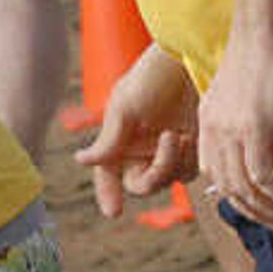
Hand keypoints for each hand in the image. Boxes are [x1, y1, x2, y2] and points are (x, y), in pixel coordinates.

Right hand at [76, 42, 197, 219]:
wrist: (191, 59)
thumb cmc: (153, 76)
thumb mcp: (126, 106)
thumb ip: (109, 139)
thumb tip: (81, 160)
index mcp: (118, 141)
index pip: (108, 176)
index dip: (107, 194)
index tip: (113, 211)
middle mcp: (139, 150)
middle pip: (143, 185)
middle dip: (157, 168)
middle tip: (170, 137)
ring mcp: (165, 151)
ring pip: (169, 181)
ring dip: (176, 162)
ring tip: (181, 131)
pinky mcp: (191, 148)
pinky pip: (190, 171)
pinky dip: (192, 159)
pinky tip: (192, 134)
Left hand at [192, 17, 272, 227]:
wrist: (266, 26)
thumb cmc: (266, 53)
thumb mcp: (255, 99)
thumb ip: (260, 131)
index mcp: (208, 122)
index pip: (215, 173)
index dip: (238, 196)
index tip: (262, 206)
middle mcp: (213, 130)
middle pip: (229, 188)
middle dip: (256, 212)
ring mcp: (231, 129)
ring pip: (245, 188)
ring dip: (270, 208)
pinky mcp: (253, 126)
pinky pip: (262, 175)